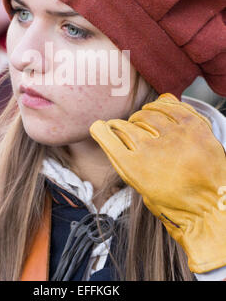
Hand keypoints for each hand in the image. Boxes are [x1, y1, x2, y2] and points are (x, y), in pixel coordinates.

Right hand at [89, 93, 225, 272]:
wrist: (211, 208)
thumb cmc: (175, 203)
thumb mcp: (141, 188)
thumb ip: (126, 162)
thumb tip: (114, 138)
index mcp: (135, 167)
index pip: (107, 135)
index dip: (100, 129)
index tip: (100, 127)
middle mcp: (153, 149)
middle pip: (126, 125)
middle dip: (120, 125)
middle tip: (124, 128)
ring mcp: (175, 136)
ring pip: (146, 113)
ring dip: (139, 116)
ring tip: (140, 119)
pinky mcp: (194, 127)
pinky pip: (170, 105)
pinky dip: (159, 104)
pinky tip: (156, 107)